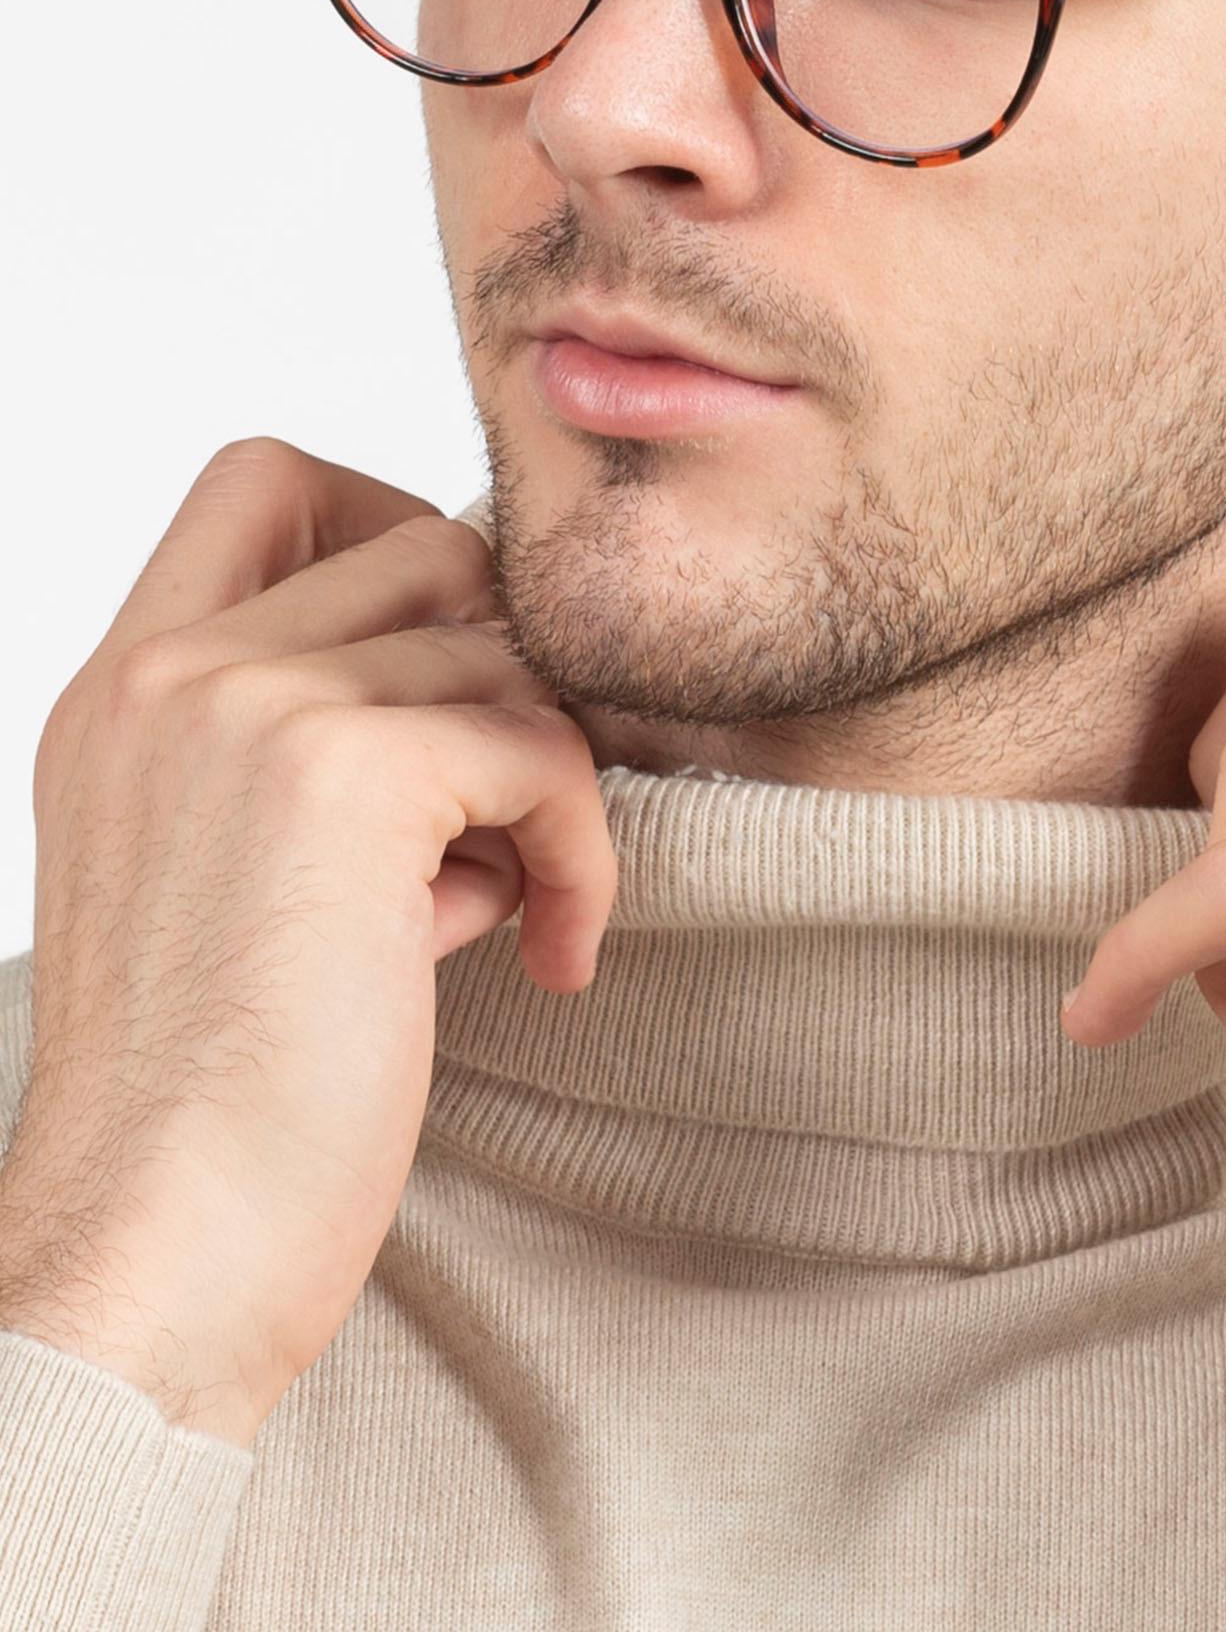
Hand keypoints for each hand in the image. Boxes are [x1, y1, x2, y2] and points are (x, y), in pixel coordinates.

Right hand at [0, 439, 614, 1448]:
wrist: (152, 1259)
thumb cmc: (210, 1106)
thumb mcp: (234, 884)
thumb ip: (319, 764)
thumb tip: (498, 692)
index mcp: (124, 694)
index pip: (263, 483)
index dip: (388, 524)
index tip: (448, 660)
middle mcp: (171, 676)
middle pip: (424, 540)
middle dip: (503, 664)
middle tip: (509, 805)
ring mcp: (248, 710)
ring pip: (501, 646)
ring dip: (547, 773)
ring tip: (513, 902)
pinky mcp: (347, 778)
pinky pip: (546, 747)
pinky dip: (585, 850)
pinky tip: (552, 953)